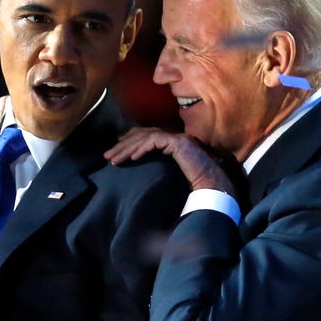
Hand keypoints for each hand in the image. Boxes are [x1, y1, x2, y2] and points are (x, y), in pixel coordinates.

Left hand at [104, 127, 235, 194]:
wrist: (213, 185)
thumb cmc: (195, 184)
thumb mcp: (169, 174)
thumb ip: (157, 168)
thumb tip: (139, 170)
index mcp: (171, 141)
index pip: (146, 135)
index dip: (129, 140)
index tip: (116, 150)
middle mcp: (174, 136)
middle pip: (142, 134)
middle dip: (122, 145)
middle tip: (107, 156)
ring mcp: (177, 138)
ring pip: (146, 137)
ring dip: (127, 148)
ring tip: (114, 160)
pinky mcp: (179, 142)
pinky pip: (155, 141)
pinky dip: (141, 149)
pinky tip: (131, 158)